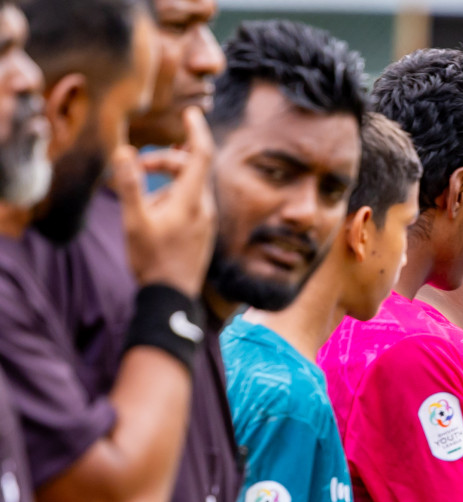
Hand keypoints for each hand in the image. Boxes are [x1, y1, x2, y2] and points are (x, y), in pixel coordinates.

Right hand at [114, 107, 216, 297]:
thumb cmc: (152, 260)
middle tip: (138, 163)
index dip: (196, 130)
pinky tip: (152, 211)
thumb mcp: (134, 221)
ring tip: (139, 195)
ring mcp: (205, 221)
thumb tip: (124, 152)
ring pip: (188, 186)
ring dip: (165, 180)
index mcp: (192, 201)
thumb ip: (129, 185)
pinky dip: (171, 196)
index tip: (190, 112)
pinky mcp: (201, 232)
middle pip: (190, 169)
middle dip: (165, 158)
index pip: (200, 155)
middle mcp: (204, 208)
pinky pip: (189, 203)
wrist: (171, 296)